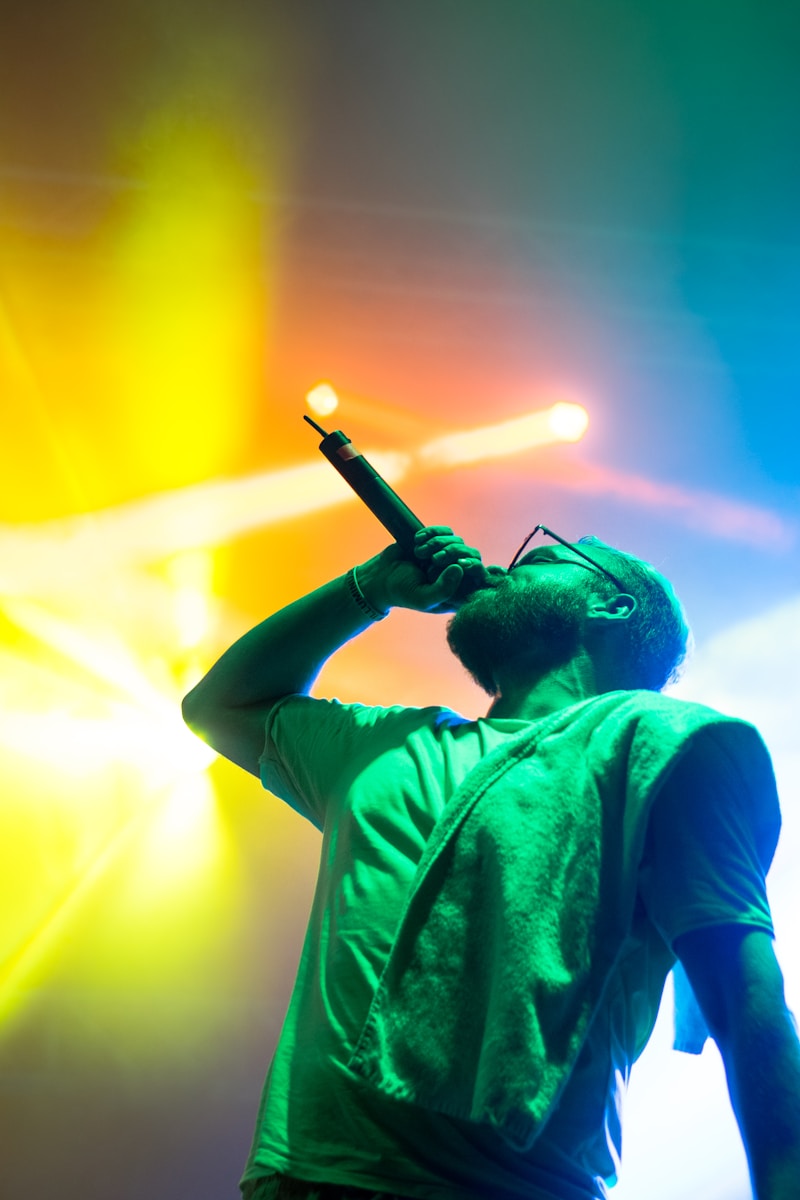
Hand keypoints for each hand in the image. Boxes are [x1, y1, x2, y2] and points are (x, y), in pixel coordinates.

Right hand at [356, 526, 499, 614]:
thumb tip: (460, 568)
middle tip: (433, 559)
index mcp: (458, 592)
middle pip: (472, 555)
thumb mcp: (423, 598)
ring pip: (458, 541)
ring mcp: (447, 558)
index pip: (481, 577)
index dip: (476, 568)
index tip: (461, 564)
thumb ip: (443, 589)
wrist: (380, 577)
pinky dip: (432, 532)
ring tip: (419, 553)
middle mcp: (456, 575)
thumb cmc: (402, 592)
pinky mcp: (437, 543)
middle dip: (454, 553)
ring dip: (438, 543)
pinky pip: (446, 531)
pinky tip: (418, 540)